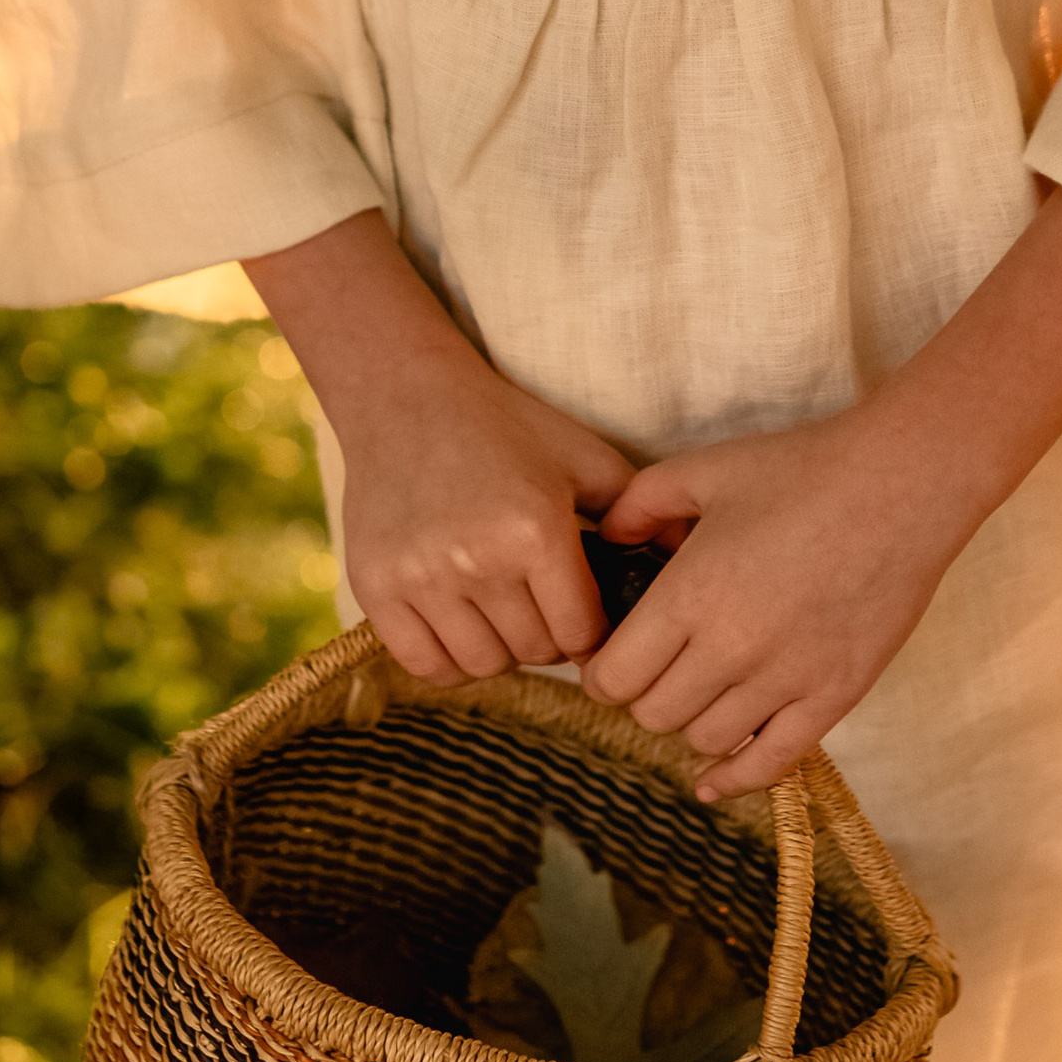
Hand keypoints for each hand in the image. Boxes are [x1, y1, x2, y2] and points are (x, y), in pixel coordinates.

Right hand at [246, 209, 634, 684]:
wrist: (407, 397)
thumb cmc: (506, 426)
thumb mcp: (584, 457)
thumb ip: (640, 511)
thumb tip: (686, 562)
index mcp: (535, 529)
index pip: (581, 634)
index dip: (592, 630)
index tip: (586, 613)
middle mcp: (476, 560)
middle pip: (533, 651)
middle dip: (549, 637)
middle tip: (543, 605)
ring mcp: (420, 577)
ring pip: (481, 664)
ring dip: (502, 648)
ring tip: (504, 611)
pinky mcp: (375, 587)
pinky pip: (425, 664)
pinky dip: (450, 658)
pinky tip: (463, 624)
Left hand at [583, 409, 978, 799]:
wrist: (902, 486)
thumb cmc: (802, 471)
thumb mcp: (704, 470)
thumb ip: (639, 506)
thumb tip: (607, 540)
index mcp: (690, 595)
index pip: (615, 677)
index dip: (601, 672)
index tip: (609, 658)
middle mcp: (731, 649)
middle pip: (653, 713)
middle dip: (643, 694)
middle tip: (656, 668)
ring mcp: (786, 680)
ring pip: (704, 739)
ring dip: (689, 721)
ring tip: (697, 692)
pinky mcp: (834, 696)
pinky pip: (772, 762)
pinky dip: (735, 778)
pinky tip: (712, 781)